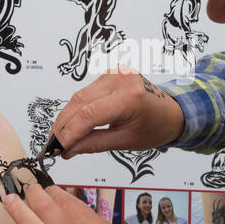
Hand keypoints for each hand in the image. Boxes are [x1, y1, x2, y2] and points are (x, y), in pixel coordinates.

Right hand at [51, 68, 184, 156]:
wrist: (172, 112)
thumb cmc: (156, 127)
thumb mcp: (126, 141)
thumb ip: (94, 144)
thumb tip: (67, 149)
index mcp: (129, 97)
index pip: (89, 114)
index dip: (69, 133)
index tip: (56, 149)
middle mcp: (120, 80)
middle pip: (79, 102)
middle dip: (63, 125)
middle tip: (52, 145)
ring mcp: (114, 73)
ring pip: (79, 96)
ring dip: (66, 118)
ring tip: (58, 138)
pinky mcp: (109, 74)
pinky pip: (86, 92)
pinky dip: (76, 109)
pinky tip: (71, 124)